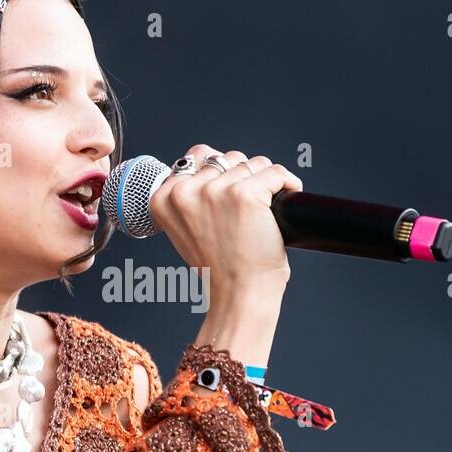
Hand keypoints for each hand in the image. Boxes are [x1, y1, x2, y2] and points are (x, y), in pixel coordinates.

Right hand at [149, 145, 303, 295]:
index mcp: (164, 198)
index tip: (229, 196)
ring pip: (253, 163)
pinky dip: (288, 183)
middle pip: (227, 158)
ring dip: (264, 182)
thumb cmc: (220, 269)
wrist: (238, 297)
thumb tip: (210, 162)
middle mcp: (185, 191)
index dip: (219, 171)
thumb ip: (190, 197)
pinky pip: (276, 172)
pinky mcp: (245, 195)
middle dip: (242, 177)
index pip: (196, 155)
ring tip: (263, 212)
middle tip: (246, 212)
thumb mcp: (187, 230)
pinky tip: (285, 200)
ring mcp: (216, 191)